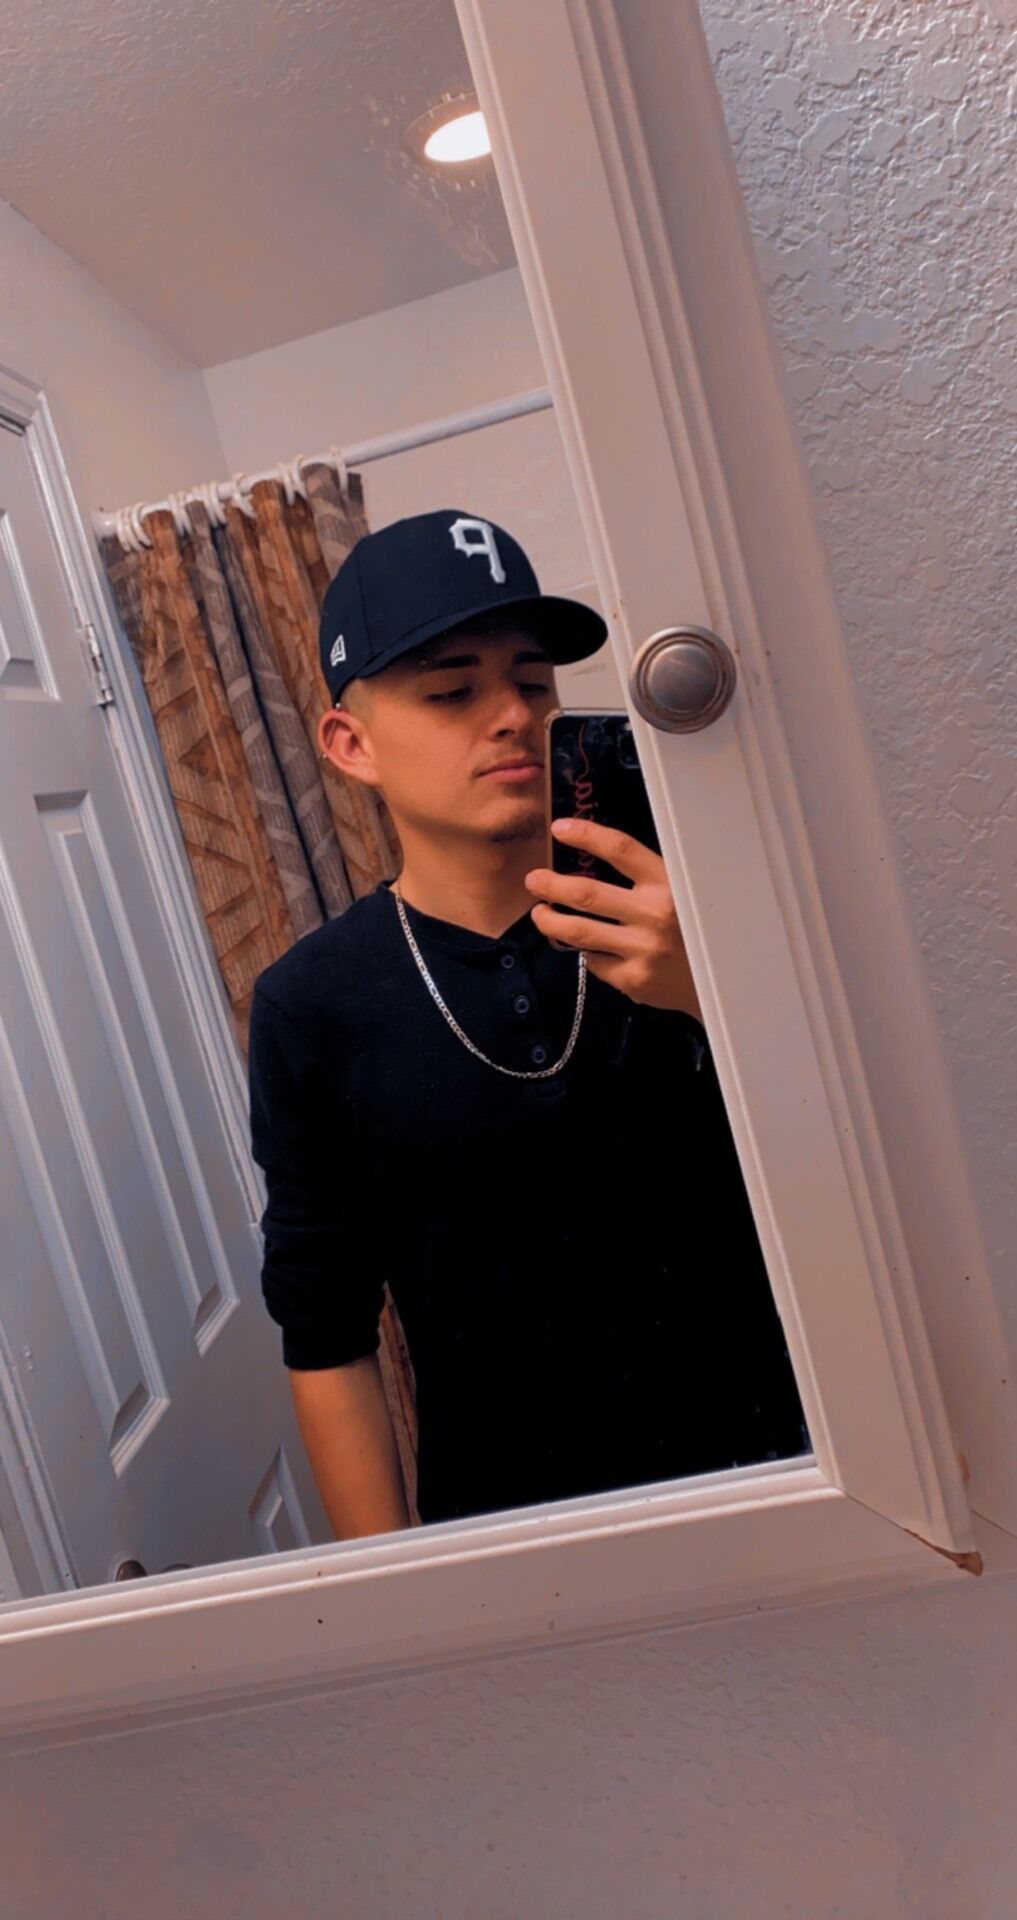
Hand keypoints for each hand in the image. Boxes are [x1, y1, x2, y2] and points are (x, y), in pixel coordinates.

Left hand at [524, 817, 700, 1017]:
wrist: (728, 984)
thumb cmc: (701, 931)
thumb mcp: (689, 892)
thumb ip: (652, 877)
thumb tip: (599, 855)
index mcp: (671, 884)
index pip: (621, 849)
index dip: (586, 835)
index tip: (560, 829)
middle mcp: (655, 915)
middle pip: (586, 893)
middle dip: (551, 884)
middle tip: (534, 880)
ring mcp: (643, 950)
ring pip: (579, 931)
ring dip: (550, 921)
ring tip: (540, 913)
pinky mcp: (634, 980)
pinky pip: (595, 961)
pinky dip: (586, 952)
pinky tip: (584, 946)